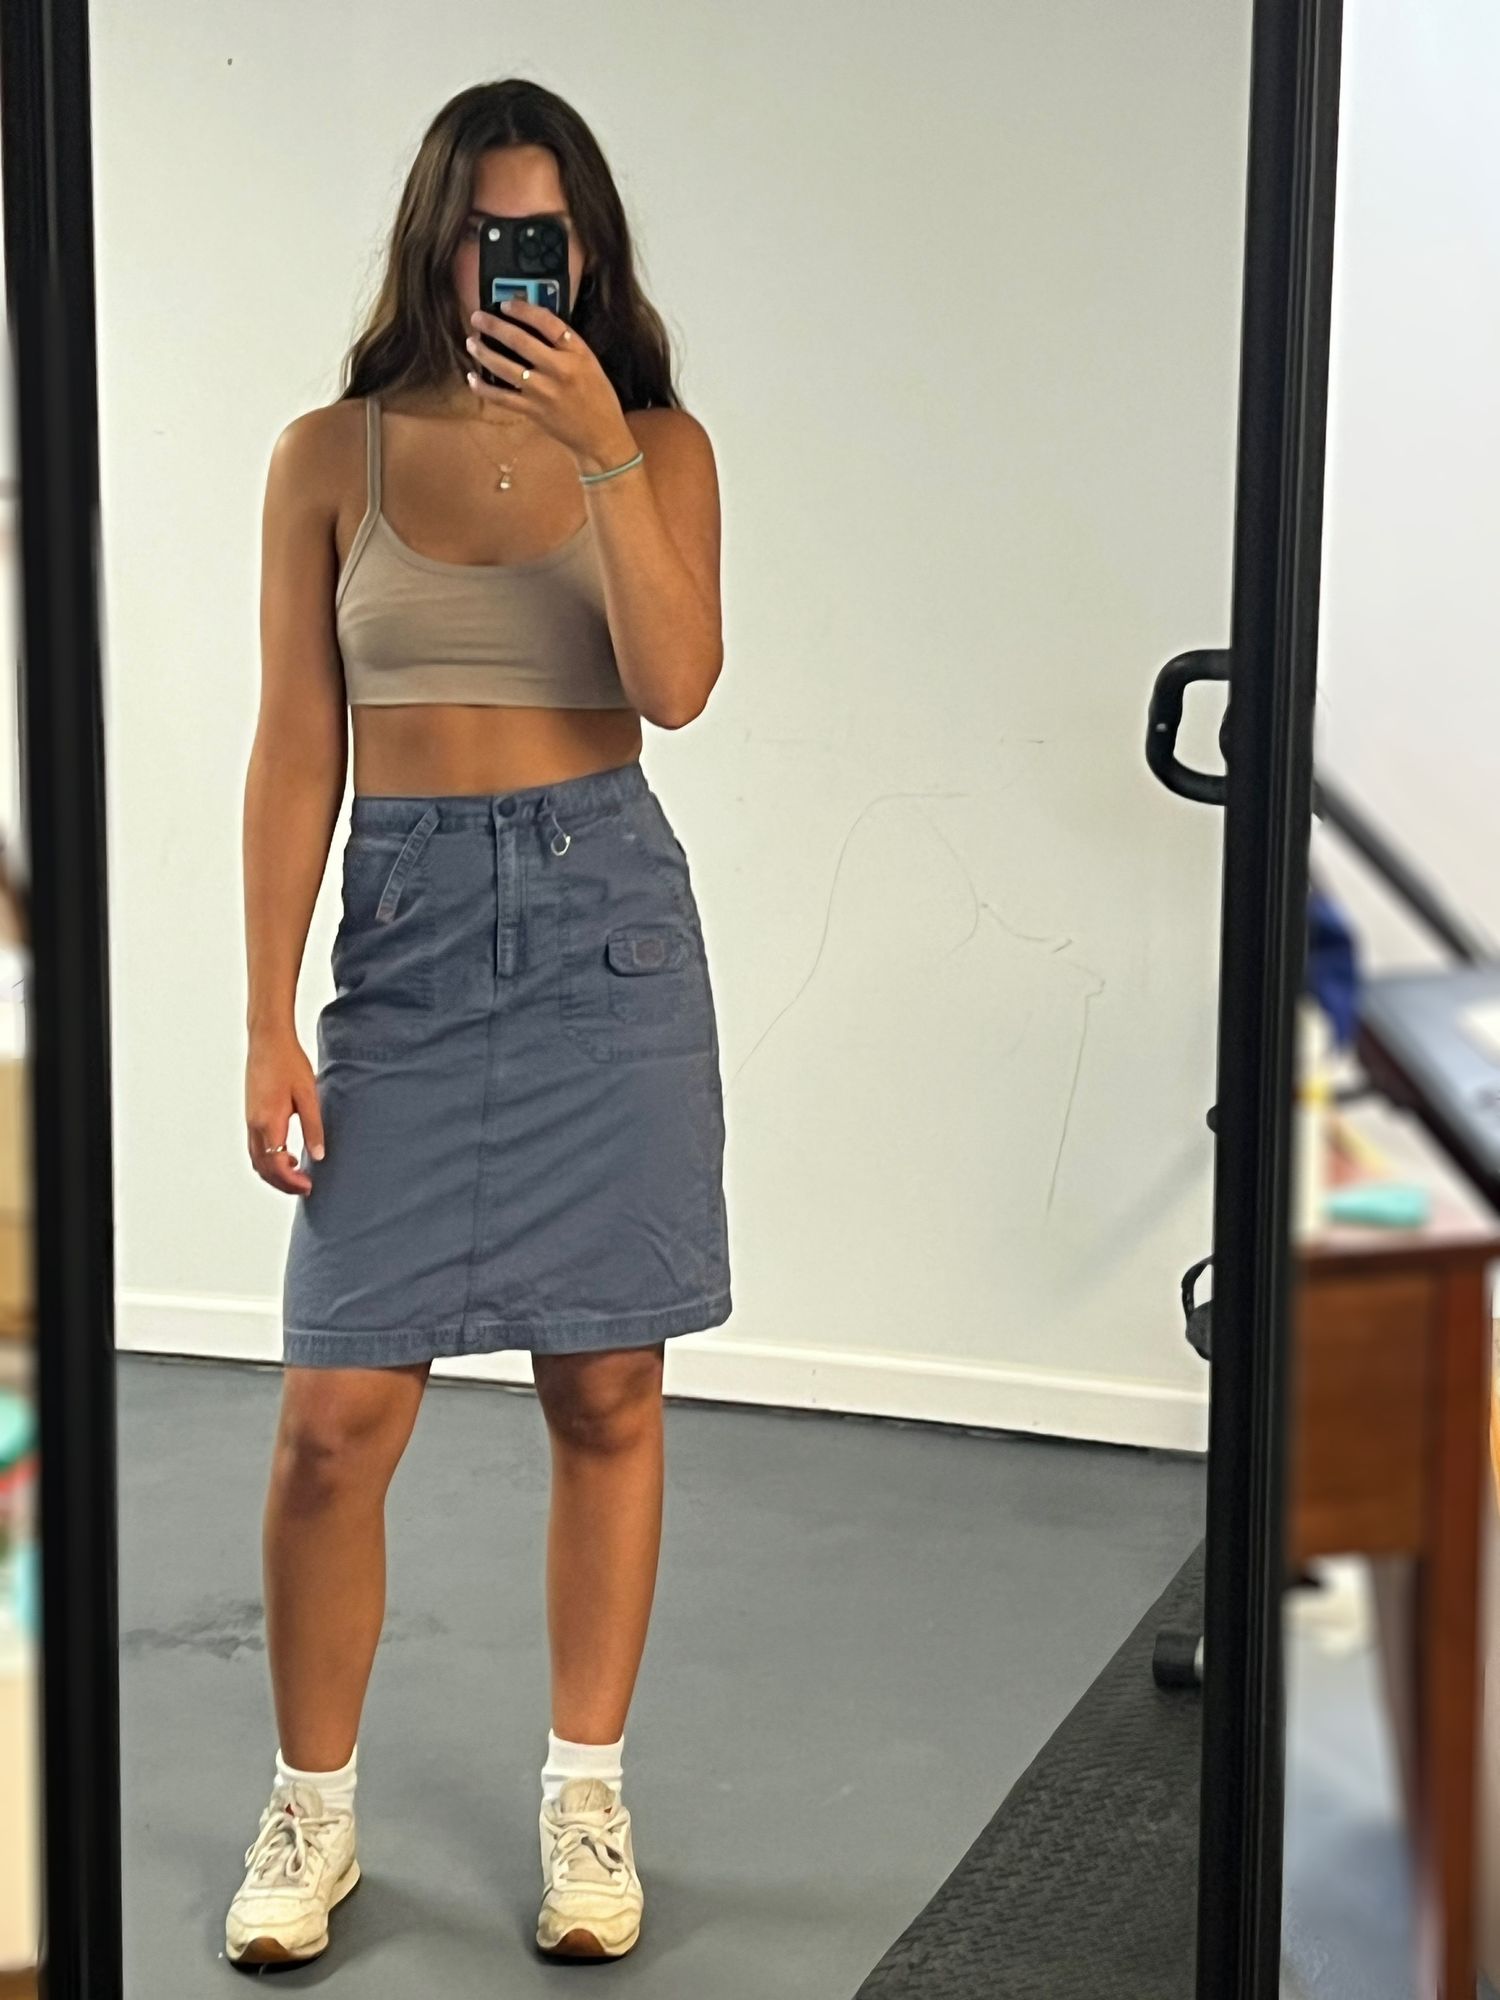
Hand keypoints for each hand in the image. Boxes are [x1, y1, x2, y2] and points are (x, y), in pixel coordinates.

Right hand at [246, 1028, 323, 1195]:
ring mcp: (249, 1120)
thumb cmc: (290, 1063)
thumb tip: (319, 1156)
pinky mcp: (251, 1115)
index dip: (291, 1181)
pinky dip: (269, 1160)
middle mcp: (255, 1124)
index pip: (276, 1164)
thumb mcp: (309, 1094)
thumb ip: (314, 1127)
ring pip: (256, 1159)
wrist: (268, 1040)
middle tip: (305, 1188)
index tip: (309, 1186)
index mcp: (269, 1121)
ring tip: (298, 1177)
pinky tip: (289, 1156)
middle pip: (263, 1167)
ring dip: (274, 1173)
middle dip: (283, 1183)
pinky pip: (256, 1147)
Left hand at [465, 301, 632, 465]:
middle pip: (519, 341)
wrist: (601, 436)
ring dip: (483, 352)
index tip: (506, 304)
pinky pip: (501, 397)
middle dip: (493, 326)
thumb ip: (566, 346)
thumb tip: (533, 325)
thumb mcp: (590, 363)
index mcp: (576, 353)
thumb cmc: (598, 397)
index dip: (523, 309)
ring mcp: (542, 391)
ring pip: (505, 367)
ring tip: (471, 342)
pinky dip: (483, 388)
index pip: (546, 322)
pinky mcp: (532, 410)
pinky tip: (472, 378)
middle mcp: (558, 369)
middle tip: (477, 317)